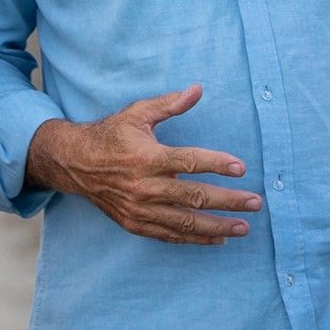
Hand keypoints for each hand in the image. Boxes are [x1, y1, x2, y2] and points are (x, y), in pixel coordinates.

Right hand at [25, 84, 260, 245]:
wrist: (74, 163)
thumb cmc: (110, 135)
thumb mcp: (137, 113)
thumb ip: (170, 104)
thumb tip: (198, 89)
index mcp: (146, 158)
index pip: (189, 163)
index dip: (216, 164)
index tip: (241, 168)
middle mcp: (144, 187)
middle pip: (194, 197)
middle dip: (228, 201)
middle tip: (255, 203)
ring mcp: (139, 209)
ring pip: (185, 223)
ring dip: (217, 226)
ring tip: (243, 227)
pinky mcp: (135, 224)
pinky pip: (170, 235)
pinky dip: (195, 239)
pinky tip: (217, 239)